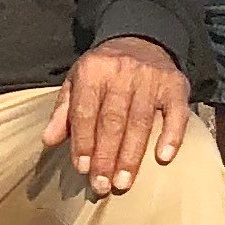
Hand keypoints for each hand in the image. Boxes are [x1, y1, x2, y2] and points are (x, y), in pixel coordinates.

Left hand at [44, 36, 191, 197]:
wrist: (141, 39)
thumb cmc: (104, 69)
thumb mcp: (78, 81)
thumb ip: (64, 111)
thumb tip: (48, 141)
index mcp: (93, 70)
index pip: (85, 112)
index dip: (83, 142)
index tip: (83, 169)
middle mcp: (122, 72)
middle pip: (113, 121)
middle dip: (106, 156)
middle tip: (102, 186)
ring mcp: (151, 78)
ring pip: (141, 122)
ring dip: (132, 156)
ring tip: (123, 182)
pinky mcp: (176, 85)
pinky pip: (176, 113)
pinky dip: (171, 136)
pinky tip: (164, 158)